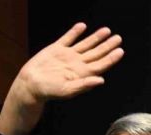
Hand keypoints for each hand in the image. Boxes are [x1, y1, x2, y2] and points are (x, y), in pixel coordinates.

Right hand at [0, 23, 123, 134]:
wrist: (30, 84)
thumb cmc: (49, 91)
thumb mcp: (67, 90)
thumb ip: (84, 85)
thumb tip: (101, 80)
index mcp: (82, 74)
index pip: (100, 65)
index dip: (111, 58)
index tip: (120, 51)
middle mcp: (77, 64)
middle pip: (96, 53)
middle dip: (107, 46)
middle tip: (118, 38)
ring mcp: (68, 56)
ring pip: (85, 44)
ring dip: (96, 37)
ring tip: (106, 30)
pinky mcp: (56, 49)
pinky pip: (68, 38)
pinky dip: (75, 32)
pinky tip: (82, 26)